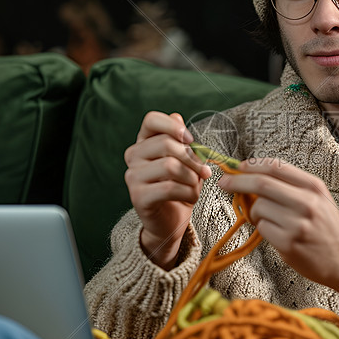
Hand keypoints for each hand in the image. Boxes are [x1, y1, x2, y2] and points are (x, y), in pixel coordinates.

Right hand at [124, 112, 210, 268]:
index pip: (151, 120)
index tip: (190, 140)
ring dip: (192, 178)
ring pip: (170, 166)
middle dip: (193, 158)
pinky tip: (191, 197)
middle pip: (166, 144)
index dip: (173, 126)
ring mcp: (132, 176)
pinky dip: (188, 193)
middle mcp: (133, 156)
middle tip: (205, 172)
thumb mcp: (186, 162)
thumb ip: (182, 141)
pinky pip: (169, 188)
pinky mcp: (138, 196)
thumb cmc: (180, 188)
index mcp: (144, 142)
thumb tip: (177, 116)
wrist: (171, 222)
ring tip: (196, 186)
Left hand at [217, 158, 338, 325]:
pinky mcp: (289, 243)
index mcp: (313, 187)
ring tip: (268, 220)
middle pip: (262, 184)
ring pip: (258, 208)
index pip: (276, 167)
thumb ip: (291, 187)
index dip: (252, 165)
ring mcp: (298, 223)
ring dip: (254, 213)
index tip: (237, 167)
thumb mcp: (318, 199)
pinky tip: (276, 234)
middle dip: (237, 181)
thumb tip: (253, 177)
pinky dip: (262, 229)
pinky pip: (262, 228)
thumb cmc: (327, 228)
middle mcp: (307, 202)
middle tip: (223, 183)